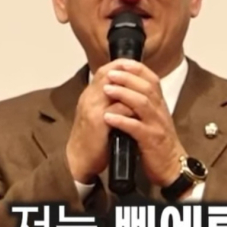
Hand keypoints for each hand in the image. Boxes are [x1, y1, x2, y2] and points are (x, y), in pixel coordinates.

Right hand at [66, 60, 137, 183]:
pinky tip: (140, 112)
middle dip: (128, 72)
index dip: (121, 65)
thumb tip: (127, 91)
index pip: (104, 71)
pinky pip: (118, 108)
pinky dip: (131, 108)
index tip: (135, 65)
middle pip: (107, 74)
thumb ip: (109, 101)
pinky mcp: (97, 122)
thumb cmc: (93, 139)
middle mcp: (89, 98)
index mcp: (90, 95)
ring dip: (132, 89)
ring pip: (114, 88)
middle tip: (143, 74)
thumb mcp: (99, 115)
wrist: (80, 161)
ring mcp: (92, 109)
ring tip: (146, 92)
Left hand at [101, 60, 185, 187]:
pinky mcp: (151, 140)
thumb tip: (128, 86)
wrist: (172, 166)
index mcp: (159, 104)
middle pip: (146, 87)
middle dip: (127, 78)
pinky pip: (136, 127)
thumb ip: (144, 102)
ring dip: (124, 94)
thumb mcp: (154, 118)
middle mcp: (160, 111)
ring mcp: (156, 125)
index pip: (152, 79)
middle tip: (111, 73)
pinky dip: (122, 120)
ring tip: (107, 90)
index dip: (137, 69)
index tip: (122, 62)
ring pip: (142, 103)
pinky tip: (108, 117)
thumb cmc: (159, 142)